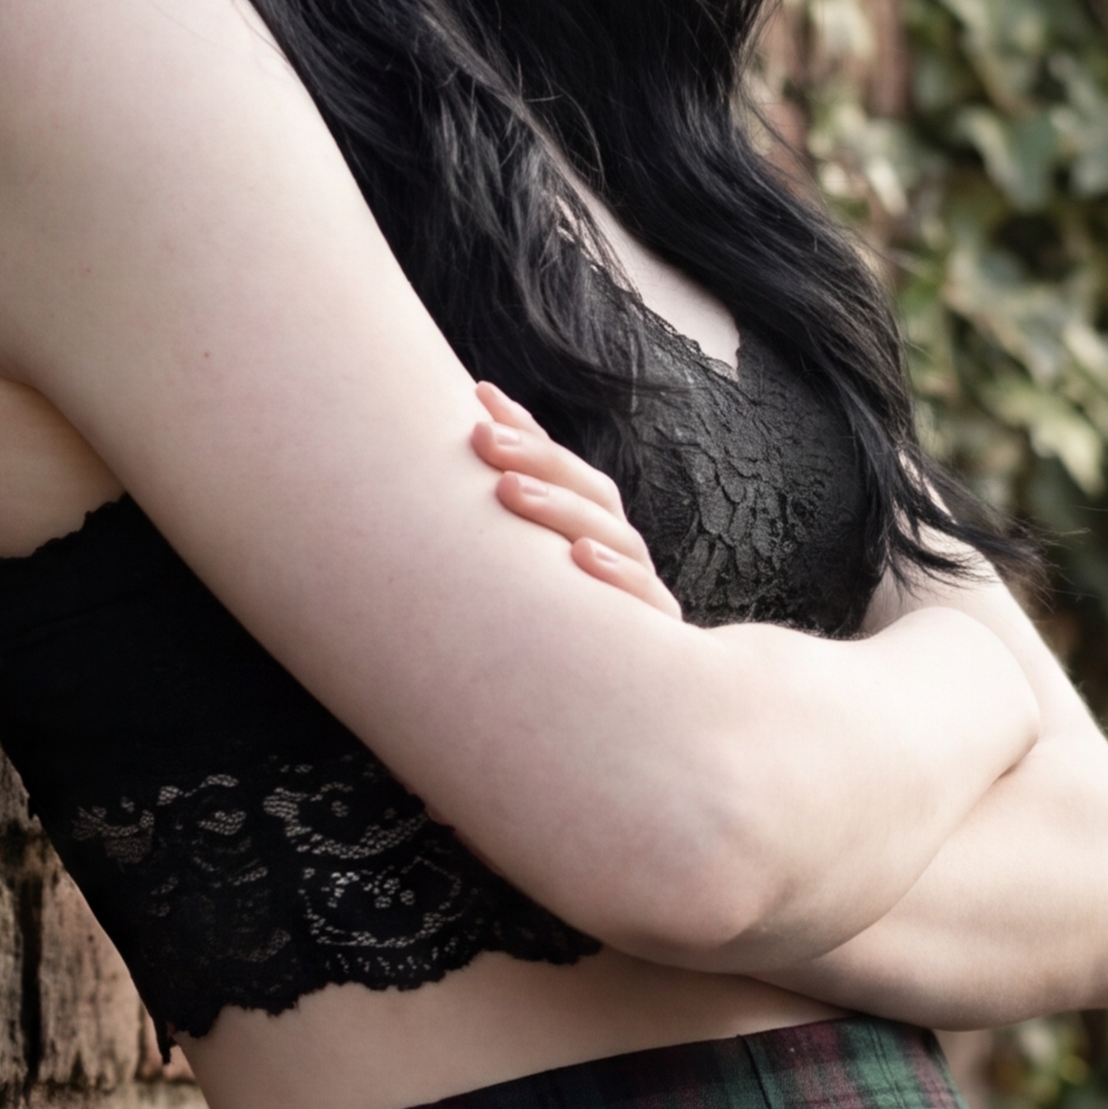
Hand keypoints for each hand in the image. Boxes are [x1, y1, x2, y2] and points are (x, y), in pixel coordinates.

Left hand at [469, 383, 681, 617]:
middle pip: (587, 491)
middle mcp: (617, 551)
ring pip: (610, 535)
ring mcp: (639, 591)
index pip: (562, 468)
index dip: (528, 428)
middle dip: (536, 458)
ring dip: (559, 508)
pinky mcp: (656, 638)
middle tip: (483, 438)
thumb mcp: (532, 584)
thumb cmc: (561, 638)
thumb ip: (508, 535)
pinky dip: (614, 576)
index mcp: (591, 531)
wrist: (633, 712)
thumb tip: (451, 467)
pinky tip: (580, 559)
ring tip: (510, 489)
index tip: (481, 396)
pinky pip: (642, 601)